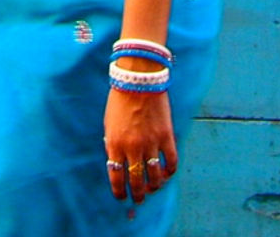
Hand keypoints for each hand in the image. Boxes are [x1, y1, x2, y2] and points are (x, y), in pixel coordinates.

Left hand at [104, 87, 177, 202]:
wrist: (138, 79)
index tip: (122, 197)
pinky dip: (169, 172)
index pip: (116, 177)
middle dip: (138, 195)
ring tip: (153, 189)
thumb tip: (116, 164)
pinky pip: (171, 162)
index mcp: (115, 144)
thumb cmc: (119, 100)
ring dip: (154, 187)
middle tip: (139, 199)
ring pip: (155, 176)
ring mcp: (151, 143)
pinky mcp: (166, 137)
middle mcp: (132, 147)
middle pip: (137, 181)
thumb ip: (112, 145)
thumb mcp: (109, 124)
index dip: (119, 191)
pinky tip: (167, 174)